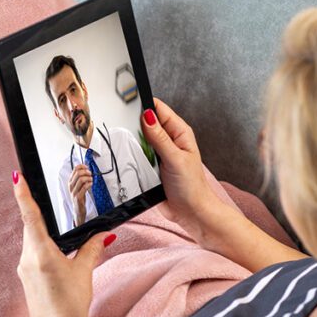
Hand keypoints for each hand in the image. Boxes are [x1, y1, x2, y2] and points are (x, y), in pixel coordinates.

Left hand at [12, 170, 113, 316]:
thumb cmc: (70, 306)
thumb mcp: (84, 272)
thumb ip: (93, 248)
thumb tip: (105, 233)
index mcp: (41, 253)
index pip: (30, 217)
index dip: (23, 194)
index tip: (17, 177)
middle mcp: (27, 258)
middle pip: (31, 226)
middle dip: (39, 213)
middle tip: (45, 196)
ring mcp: (24, 268)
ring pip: (32, 240)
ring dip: (43, 232)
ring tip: (60, 230)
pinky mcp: (26, 277)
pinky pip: (33, 252)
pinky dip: (43, 246)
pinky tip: (57, 252)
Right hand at [68, 163, 92, 225]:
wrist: (78, 209)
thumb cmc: (79, 197)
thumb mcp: (78, 187)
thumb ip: (80, 178)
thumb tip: (86, 168)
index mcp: (70, 182)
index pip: (75, 169)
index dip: (82, 167)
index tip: (87, 168)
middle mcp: (71, 186)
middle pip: (78, 173)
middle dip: (86, 172)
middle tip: (90, 174)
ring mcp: (74, 191)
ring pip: (81, 180)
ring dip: (89, 178)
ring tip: (91, 180)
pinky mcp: (78, 197)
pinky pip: (84, 187)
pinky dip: (89, 184)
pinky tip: (91, 184)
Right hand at [140, 98, 239, 247]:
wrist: (190, 212)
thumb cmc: (191, 187)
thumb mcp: (175, 158)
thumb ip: (159, 138)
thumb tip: (147, 116)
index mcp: (179, 132)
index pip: (159, 109)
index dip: (145, 104)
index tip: (129, 103)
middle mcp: (169, 141)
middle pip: (146, 123)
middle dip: (135, 125)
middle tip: (125, 128)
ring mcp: (159, 154)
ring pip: (139, 141)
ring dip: (133, 143)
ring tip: (128, 147)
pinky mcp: (151, 167)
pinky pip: (137, 157)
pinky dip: (132, 157)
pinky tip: (129, 160)